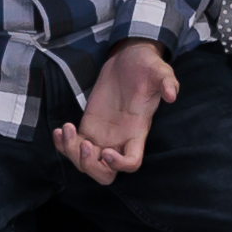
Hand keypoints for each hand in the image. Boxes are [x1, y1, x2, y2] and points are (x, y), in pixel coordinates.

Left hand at [55, 38, 180, 183]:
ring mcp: (102, 134)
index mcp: (136, 131)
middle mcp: (119, 139)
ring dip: (71, 153)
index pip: (131, 163)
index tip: (106, 152)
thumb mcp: (160, 71)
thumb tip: (172, 95)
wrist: (130, 58)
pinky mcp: (88, 125)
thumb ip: (167, 82)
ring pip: (85, 163)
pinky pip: (73, 146)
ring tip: (67, 129)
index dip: (119, 165)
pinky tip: (59, 130)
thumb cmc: (147, 67)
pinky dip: (62, 144)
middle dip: (90, 166)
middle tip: (85, 144)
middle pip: (105, 174)